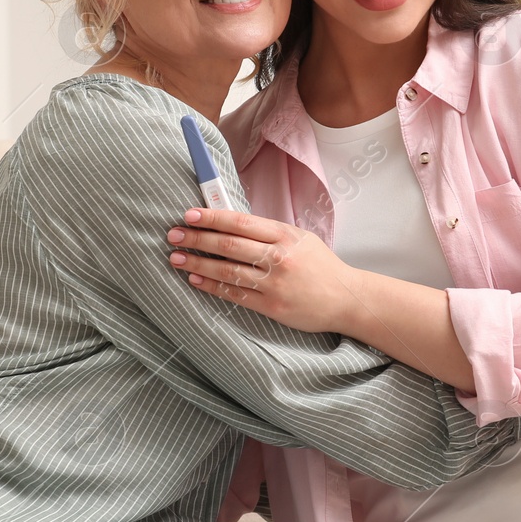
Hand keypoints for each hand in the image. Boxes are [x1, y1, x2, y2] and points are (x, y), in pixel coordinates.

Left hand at [167, 208, 361, 333]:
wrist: (347, 299)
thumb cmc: (322, 266)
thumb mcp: (300, 239)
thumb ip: (269, 232)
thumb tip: (231, 224)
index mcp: (285, 235)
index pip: (240, 222)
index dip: (212, 217)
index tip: (189, 215)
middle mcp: (279, 257)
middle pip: (229, 244)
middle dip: (197, 239)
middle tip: (173, 236)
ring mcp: (275, 283)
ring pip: (227, 270)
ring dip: (198, 264)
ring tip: (177, 259)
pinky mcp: (272, 306)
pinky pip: (235, 294)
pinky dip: (212, 286)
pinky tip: (196, 280)